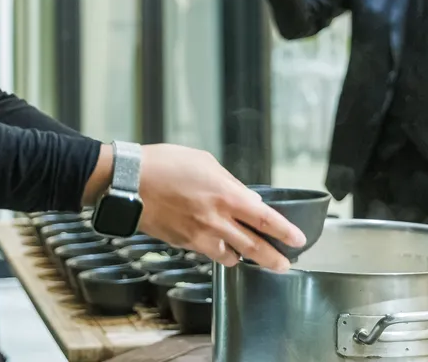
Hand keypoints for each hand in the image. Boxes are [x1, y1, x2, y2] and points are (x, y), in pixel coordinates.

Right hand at [136, 144, 304, 272]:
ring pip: (231, 257)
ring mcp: (198, 236)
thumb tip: (245, 197)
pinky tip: (217, 245)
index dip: (286, 232)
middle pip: (254, 247)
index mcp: (226, 196)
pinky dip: (216, 251)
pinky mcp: (182, 244)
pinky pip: (207, 252)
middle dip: (274, 259)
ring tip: (247, 254)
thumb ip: (229, 182)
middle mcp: (216, 220)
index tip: (298, 240)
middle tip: (285, 265)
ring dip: (242, 257)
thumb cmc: (164, 164)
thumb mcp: (204, 162)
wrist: (129, 182)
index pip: (266, 220)